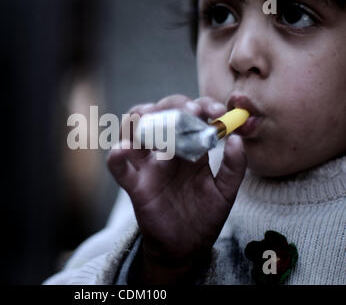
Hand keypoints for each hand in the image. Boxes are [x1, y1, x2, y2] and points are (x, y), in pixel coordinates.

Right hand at [107, 95, 246, 282]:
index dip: (203, 106)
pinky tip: (124, 149)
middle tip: (192, 111)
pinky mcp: (136, 185)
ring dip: (142, 119)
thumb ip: (234, 166)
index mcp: (189, 148)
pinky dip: (117, 155)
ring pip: (133, 130)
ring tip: (159, 121)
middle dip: (175, 105)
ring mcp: (149, 166)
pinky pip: (119, 167)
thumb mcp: (225, 191)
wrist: (187, 247)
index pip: (191, 114)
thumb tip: (235, 138)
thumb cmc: (204, 216)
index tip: (218, 113)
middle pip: (160, 113)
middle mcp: (166, 151)